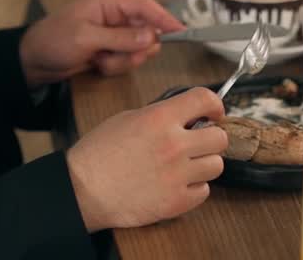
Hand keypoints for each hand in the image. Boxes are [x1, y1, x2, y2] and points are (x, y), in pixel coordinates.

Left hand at [18, 0, 184, 86]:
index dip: (165, 19)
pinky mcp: (111, 47)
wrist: (33, 61)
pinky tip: (96, 63)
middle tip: (114, 55)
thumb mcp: (86, 39)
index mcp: (108, 0)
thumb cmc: (52, 41)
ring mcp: (114, 31)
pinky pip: (127, 58)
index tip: (181, 32)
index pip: (146, 7)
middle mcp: (114, 13)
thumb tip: (151, 37)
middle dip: (134, 49)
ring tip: (99, 59)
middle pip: (147, 31)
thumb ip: (121, 38)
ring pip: (138, 48)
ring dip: (121, 60)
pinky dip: (114, 66)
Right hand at [66, 88, 227, 230]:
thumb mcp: (127, 118)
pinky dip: (194, 188)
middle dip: (210, 139)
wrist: (82, 191)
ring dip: (203, 164)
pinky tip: (178, 184)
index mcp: (160, 119)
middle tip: (198, 143)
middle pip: (220, 138)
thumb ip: (160, 115)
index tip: (213, 113)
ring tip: (185, 166)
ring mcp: (177, 175)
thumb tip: (184, 117)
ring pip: (216, 166)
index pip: (205, 99)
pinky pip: (204, 192)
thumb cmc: (98, 154)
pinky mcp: (176, 202)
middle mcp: (173, 145)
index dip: (214, 105)